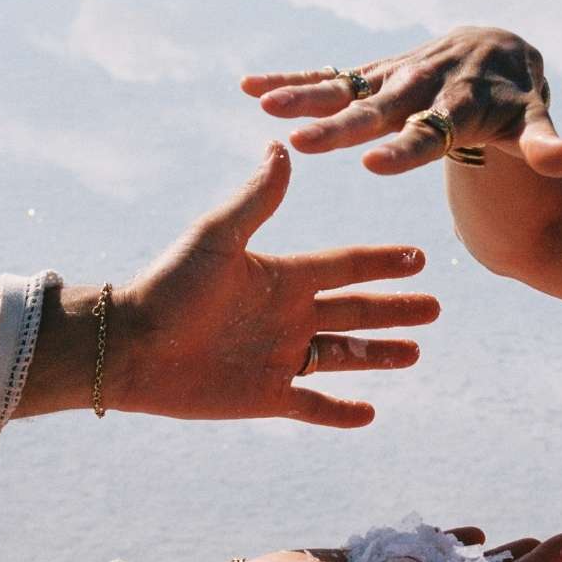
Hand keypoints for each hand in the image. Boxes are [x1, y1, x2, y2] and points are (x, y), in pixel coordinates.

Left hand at [113, 143, 439, 427]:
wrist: (127, 346)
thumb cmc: (168, 287)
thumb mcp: (217, 237)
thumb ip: (255, 200)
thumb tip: (281, 148)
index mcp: (282, 277)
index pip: (345, 267)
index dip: (382, 263)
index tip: (418, 258)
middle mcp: (287, 316)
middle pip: (355, 311)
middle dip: (395, 309)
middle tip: (434, 308)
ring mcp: (278, 357)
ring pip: (343, 356)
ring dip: (379, 355)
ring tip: (415, 352)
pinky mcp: (264, 396)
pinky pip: (312, 406)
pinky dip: (341, 413)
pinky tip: (369, 414)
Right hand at [241, 26, 561, 177]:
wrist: (504, 54)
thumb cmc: (519, 103)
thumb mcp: (537, 124)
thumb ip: (549, 145)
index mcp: (462, 107)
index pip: (433, 131)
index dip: (405, 148)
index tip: (373, 164)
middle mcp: (425, 87)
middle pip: (382, 111)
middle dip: (343, 126)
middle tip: (303, 144)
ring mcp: (397, 76)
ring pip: (350, 88)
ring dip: (307, 95)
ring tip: (264, 107)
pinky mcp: (378, 72)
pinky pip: (333, 76)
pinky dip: (296, 78)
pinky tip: (251, 87)